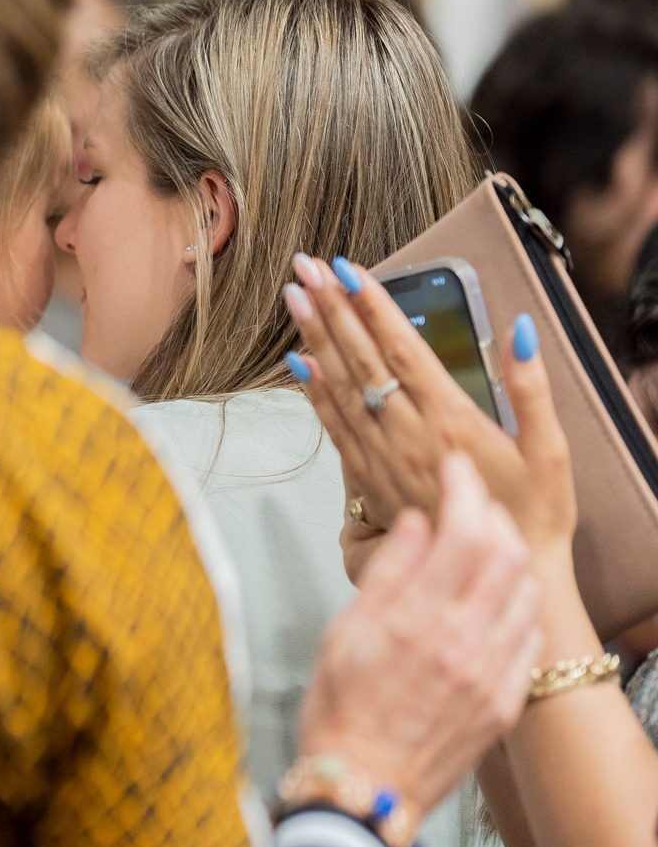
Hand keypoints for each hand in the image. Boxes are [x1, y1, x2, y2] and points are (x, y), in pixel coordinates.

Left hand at [284, 255, 575, 568]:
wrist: (501, 579)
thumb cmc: (532, 515)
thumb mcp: (549, 452)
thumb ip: (531, 389)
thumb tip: (519, 331)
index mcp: (452, 420)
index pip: (403, 349)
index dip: (372, 306)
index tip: (348, 269)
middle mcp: (409, 435)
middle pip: (363, 359)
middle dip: (333, 308)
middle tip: (306, 267)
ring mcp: (383, 457)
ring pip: (341, 387)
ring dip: (315, 338)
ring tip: (295, 297)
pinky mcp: (369, 479)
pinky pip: (334, 427)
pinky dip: (314, 391)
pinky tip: (298, 362)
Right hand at [298, 454, 542, 819]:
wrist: (363, 789)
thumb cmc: (338, 711)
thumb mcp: (342, 633)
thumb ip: (386, 575)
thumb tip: (418, 524)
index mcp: (416, 622)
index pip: (461, 532)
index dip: (464, 490)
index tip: (455, 468)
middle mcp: (462, 643)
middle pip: (505, 555)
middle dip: (493, 515)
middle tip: (472, 500)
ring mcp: (490, 674)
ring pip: (525, 593)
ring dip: (510, 557)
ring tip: (486, 544)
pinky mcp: (503, 701)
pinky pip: (528, 638)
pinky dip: (518, 604)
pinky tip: (496, 599)